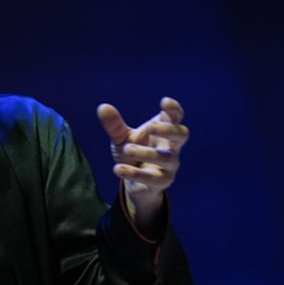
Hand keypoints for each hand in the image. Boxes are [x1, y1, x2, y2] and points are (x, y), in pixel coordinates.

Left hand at [97, 97, 188, 229]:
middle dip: (168, 130)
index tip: (165, 102)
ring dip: (146, 153)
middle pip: (181, 135)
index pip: (175, 117)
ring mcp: (169, 165)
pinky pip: (152, 178)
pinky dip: (134, 173)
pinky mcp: (162, 182)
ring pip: (166, 158)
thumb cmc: (133, 153)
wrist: (134, 182)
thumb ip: (114, 125)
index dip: (174, 110)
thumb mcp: (122, 138)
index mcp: (163, 131)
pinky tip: (118, 169)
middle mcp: (171, 147)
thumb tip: (102, 107)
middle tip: (151, 127)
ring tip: (127, 149)